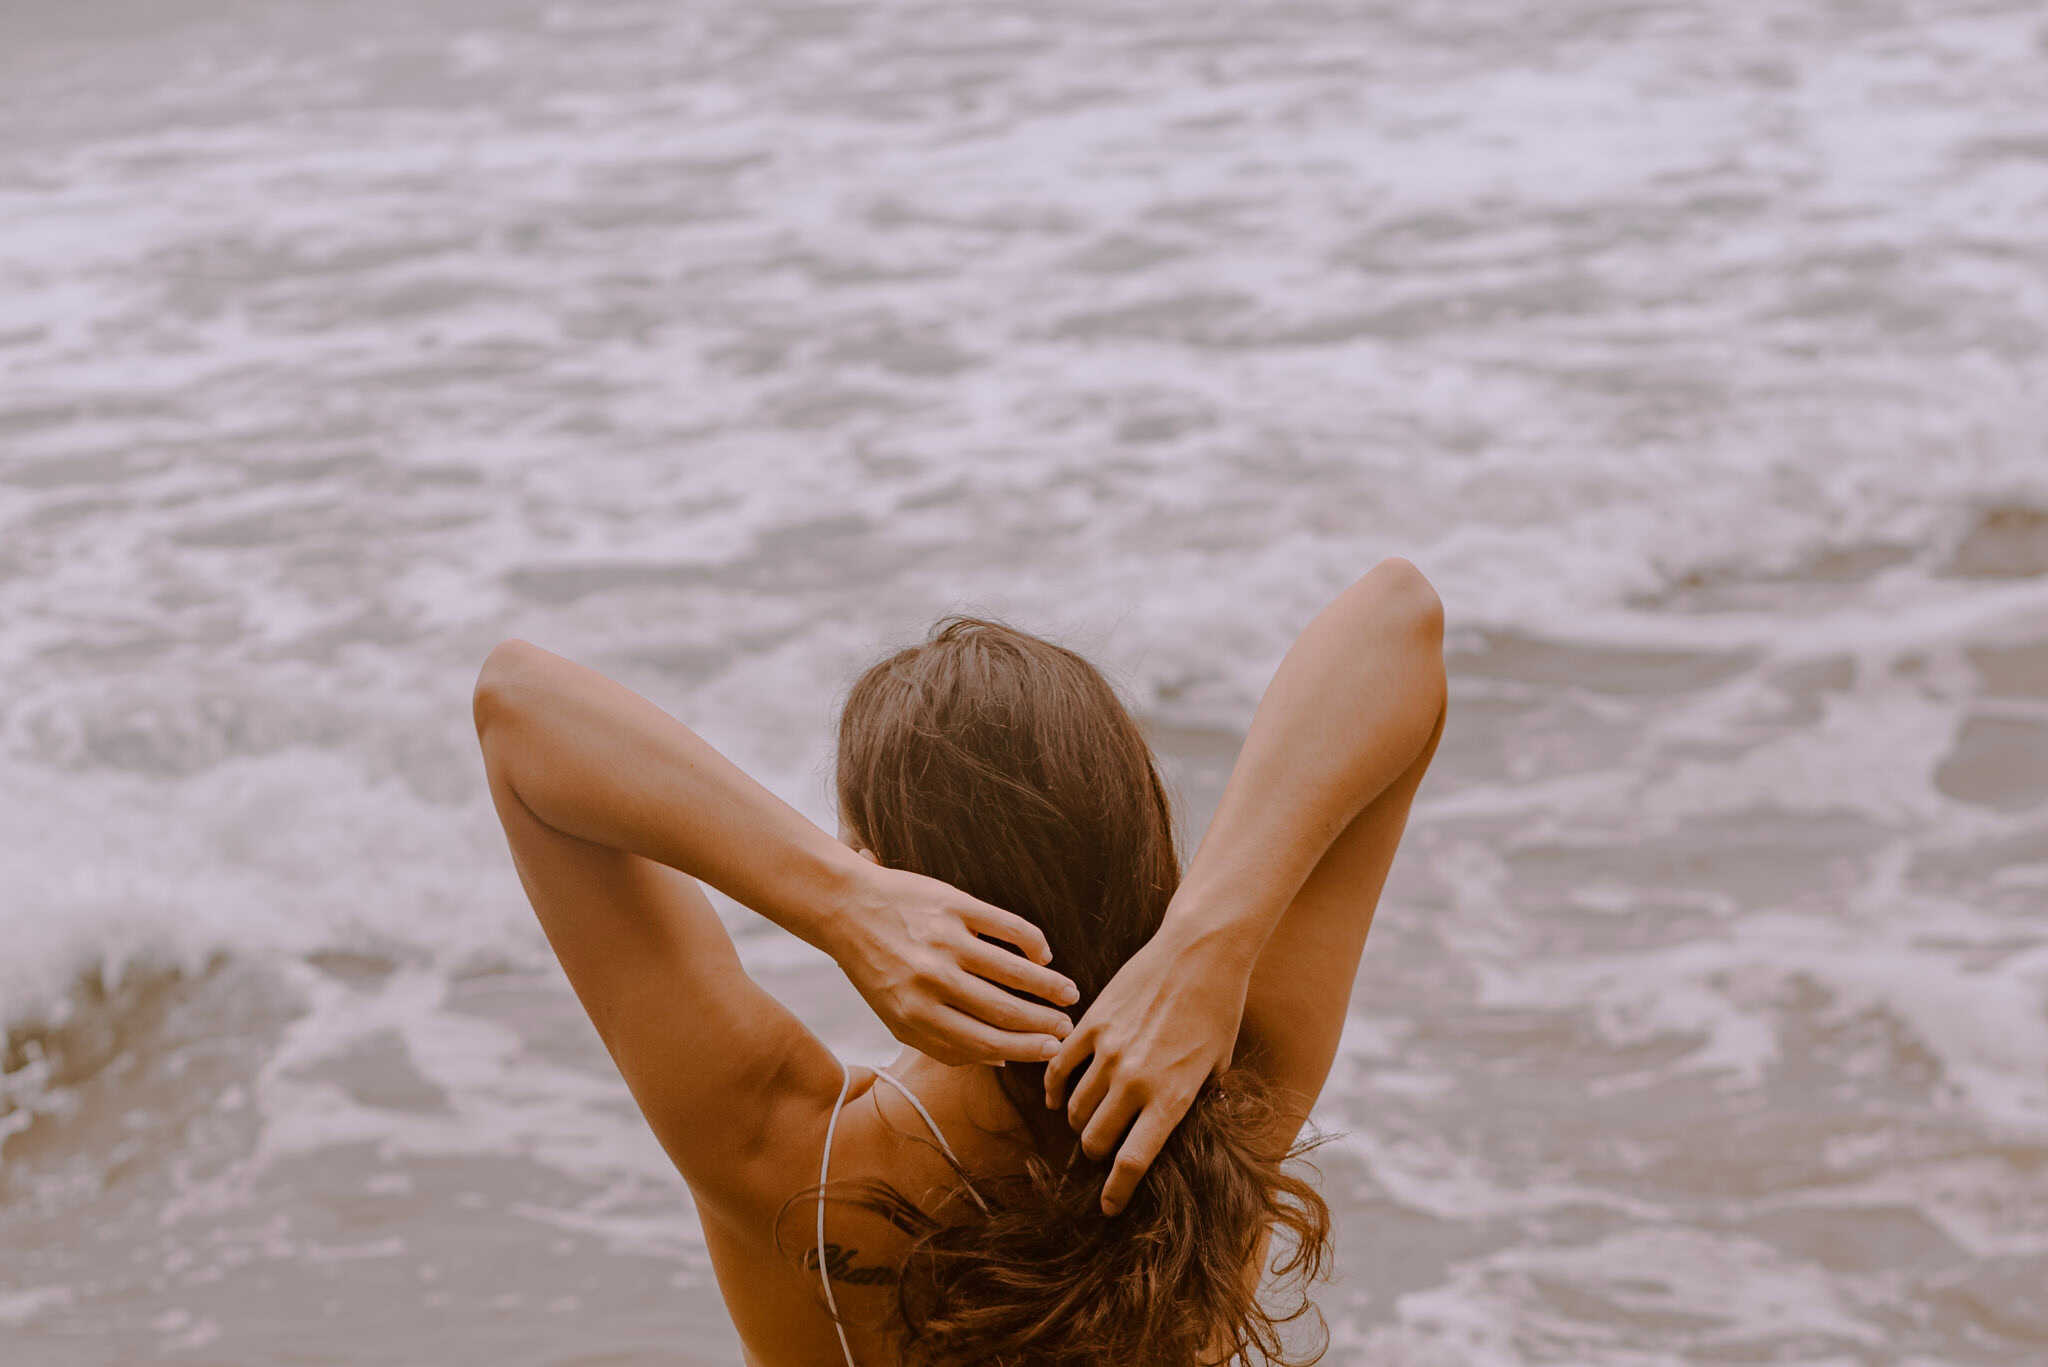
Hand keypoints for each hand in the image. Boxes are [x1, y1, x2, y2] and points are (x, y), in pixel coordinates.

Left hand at [831, 851, 1080, 1066]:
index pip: (985, 1042)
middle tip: (1068, 1027)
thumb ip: (943, 1044)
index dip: (1026, 1049)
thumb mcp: (897, 1017)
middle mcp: (932, 980)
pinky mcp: (954, 905)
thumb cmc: (876, 969)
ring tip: (1069, 994)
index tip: (1052, 1051)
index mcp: (916, 1015)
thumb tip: (999, 1059)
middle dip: (1045, 1024)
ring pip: (1014, 971)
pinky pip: (1007, 928)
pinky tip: (1043, 955)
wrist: (847, 908)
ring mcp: (945, 941)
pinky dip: (1032, 944)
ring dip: (1049, 986)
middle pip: (1004, 1010)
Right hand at [1043, 918, 1255, 1214]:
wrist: (1201, 953)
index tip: (1109, 1207)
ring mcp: (1109, 1051)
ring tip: (1089, 1123)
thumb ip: (1195, 1102)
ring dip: (1081, 1123)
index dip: (1117, 1193)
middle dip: (1098, 1155)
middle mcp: (1135, 1080)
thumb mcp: (1218, 1066)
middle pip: (1097, 1140)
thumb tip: (1178, 1131)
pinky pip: (1060, 1067)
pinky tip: (1060, 1099)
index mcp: (1171, 1097)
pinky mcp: (1092, 1024)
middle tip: (1104, 1154)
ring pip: (1076, 1109)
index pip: (1132, 1163)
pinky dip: (1056, 1089)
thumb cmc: (1219, 1009)